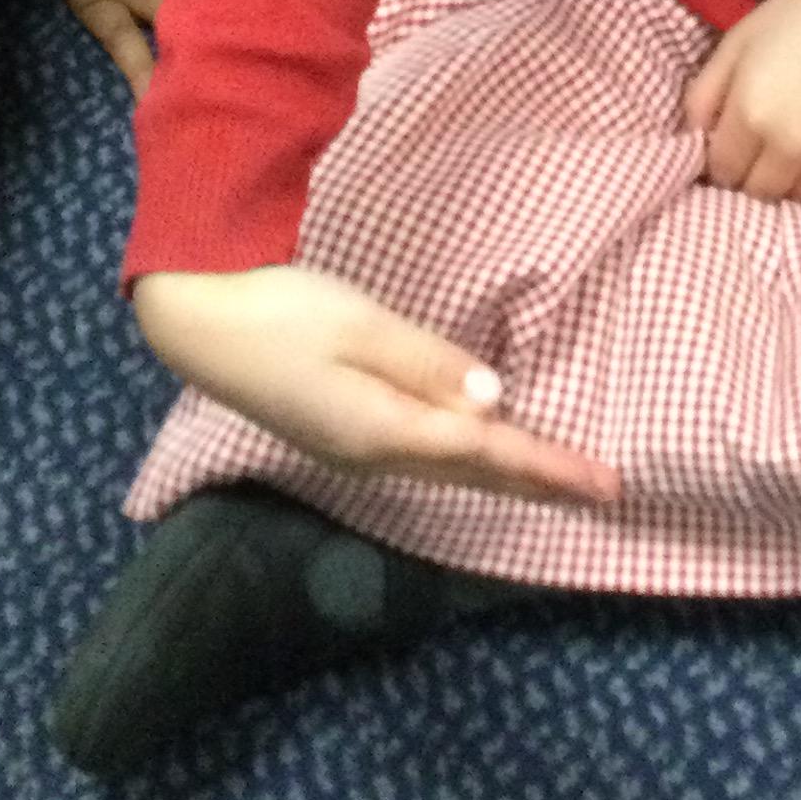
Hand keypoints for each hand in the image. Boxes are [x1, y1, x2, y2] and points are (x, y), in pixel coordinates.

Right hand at [132, 265, 620, 507]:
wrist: (196, 323)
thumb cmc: (279, 311)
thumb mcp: (359, 325)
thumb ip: (428, 364)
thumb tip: (494, 404)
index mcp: (384, 431)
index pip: (486, 454)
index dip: (549, 468)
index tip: (604, 484)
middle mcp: (374, 455)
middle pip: (473, 474)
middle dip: (539, 481)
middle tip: (600, 489)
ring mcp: (354, 450)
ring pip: (449, 470)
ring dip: (505, 474)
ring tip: (557, 476)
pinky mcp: (341, 434)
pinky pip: (424, 458)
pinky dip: (467, 460)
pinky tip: (480, 449)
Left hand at [681, 0, 800, 211]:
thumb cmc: (796, 17)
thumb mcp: (736, 44)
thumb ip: (703, 96)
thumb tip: (693, 141)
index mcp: (751, 114)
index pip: (723, 173)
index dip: (725, 159)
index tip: (737, 144)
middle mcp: (793, 144)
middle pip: (761, 194)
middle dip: (757, 173)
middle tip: (770, 146)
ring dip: (797, 181)